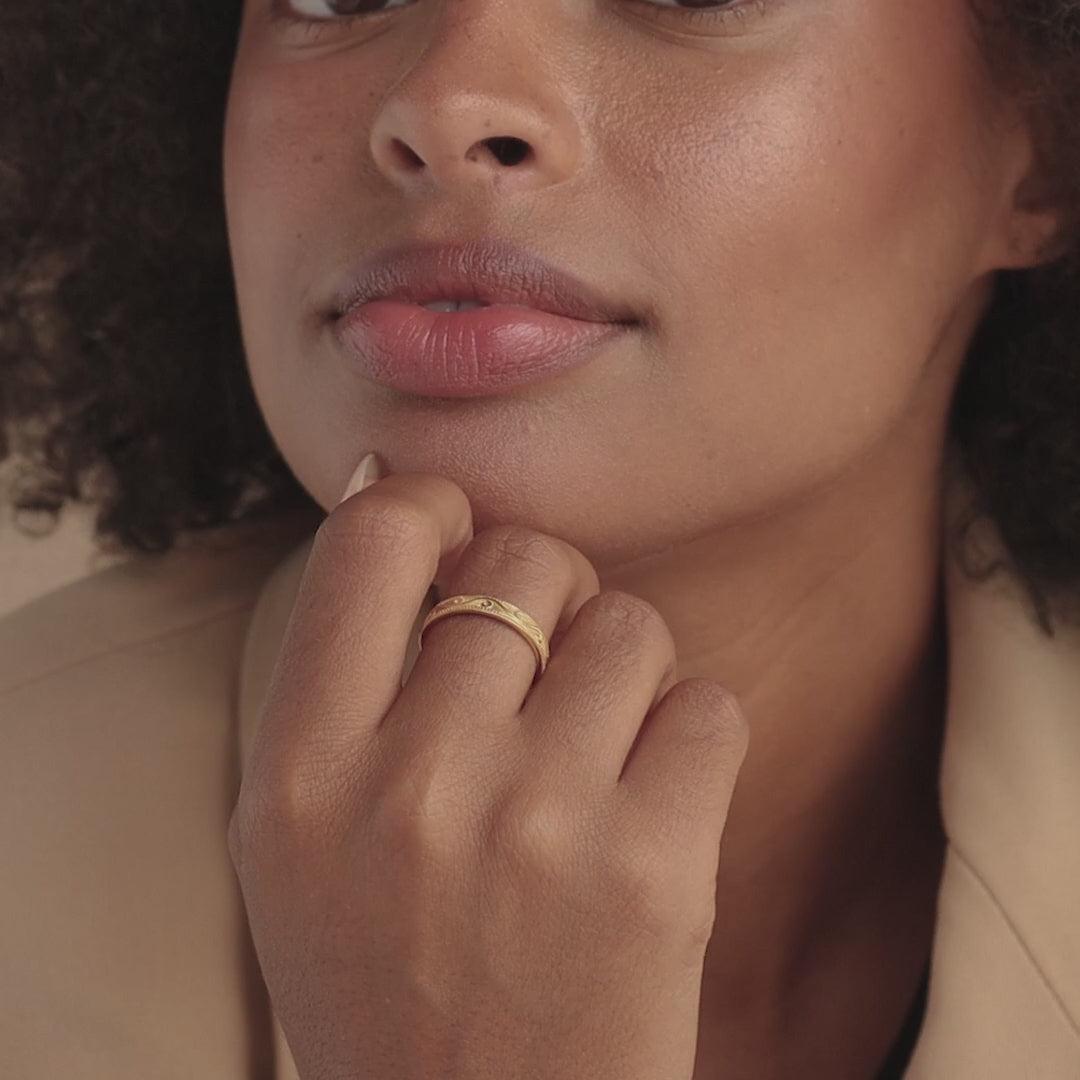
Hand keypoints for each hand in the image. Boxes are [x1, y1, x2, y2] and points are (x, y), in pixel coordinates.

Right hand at [228, 466, 749, 1079]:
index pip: (375, 537)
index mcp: (302, 770)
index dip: (433, 507)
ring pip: (628, 624)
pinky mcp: (655, 869)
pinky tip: (650, 804)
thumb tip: (387, 477)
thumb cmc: (386, 970)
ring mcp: (540, 824)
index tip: (460, 540)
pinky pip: (707, 705)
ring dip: (623, 669)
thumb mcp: (297, 832)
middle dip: (549, 589)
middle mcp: (415, 784)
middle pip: (526, 560)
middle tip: (544, 660)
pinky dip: (689, 736)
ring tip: (594, 752)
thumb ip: (335, 663)